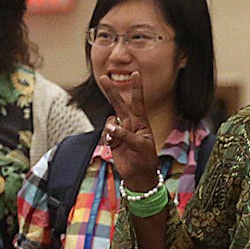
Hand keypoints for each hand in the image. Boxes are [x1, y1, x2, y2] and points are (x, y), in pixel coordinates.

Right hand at [99, 71, 160, 191]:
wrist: (139, 176)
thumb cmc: (146, 160)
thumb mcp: (140, 146)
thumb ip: (125, 135)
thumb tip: (110, 126)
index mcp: (141, 122)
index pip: (139, 101)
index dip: (137, 88)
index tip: (136, 73)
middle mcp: (130, 124)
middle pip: (119, 104)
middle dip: (112, 91)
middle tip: (104, 77)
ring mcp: (120, 131)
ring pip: (110, 119)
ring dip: (111, 127)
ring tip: (116, 138)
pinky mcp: (112, 139)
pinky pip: (106, 132)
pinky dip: (107, 137)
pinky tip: (113, 145)